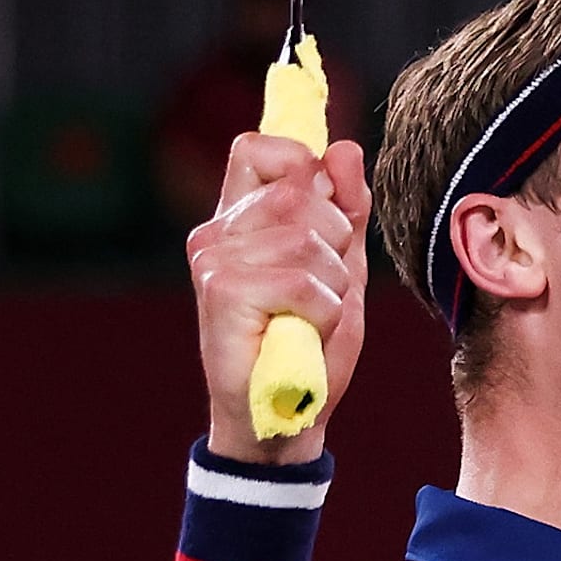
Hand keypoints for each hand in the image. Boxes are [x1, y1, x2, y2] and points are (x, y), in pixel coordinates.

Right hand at [191, 133, 371, 464]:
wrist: (289, 413)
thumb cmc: (311, 340)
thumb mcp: (342, 266)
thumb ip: (346, 209)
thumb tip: (343, 148)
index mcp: (240, 216)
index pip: (259, 147)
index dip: (302, 164)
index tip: (326, 209)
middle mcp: (217, 231)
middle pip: (298, 191)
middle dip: (335, 240)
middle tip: (321, 288)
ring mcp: (213, 260)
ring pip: (305, 237)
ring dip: (332, 284)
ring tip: (312, 314)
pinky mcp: (220, 292)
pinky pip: (300, 281)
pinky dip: (322, 311)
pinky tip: (303, 333)